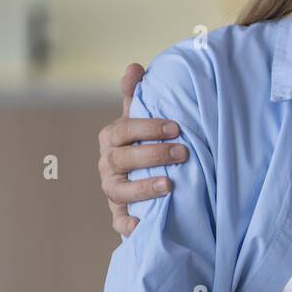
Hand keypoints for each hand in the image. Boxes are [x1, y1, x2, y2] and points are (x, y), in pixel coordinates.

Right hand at [97, 63, 186, 235]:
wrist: (141, 179)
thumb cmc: (143, 143)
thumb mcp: (140, 119)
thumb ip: (136, 95)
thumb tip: (134, 66)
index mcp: (111, 139)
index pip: (124, 130)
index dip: (148, 128)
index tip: (176, 128)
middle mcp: (107, 165)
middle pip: (123, 159)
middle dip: (153, 155)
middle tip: (184, 153)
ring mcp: (112, 191)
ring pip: (120, 191)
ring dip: (143, 188)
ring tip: (169, 185)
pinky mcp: (119, 215)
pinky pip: (120, 222)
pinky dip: (130, 225)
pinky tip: (145, 224)